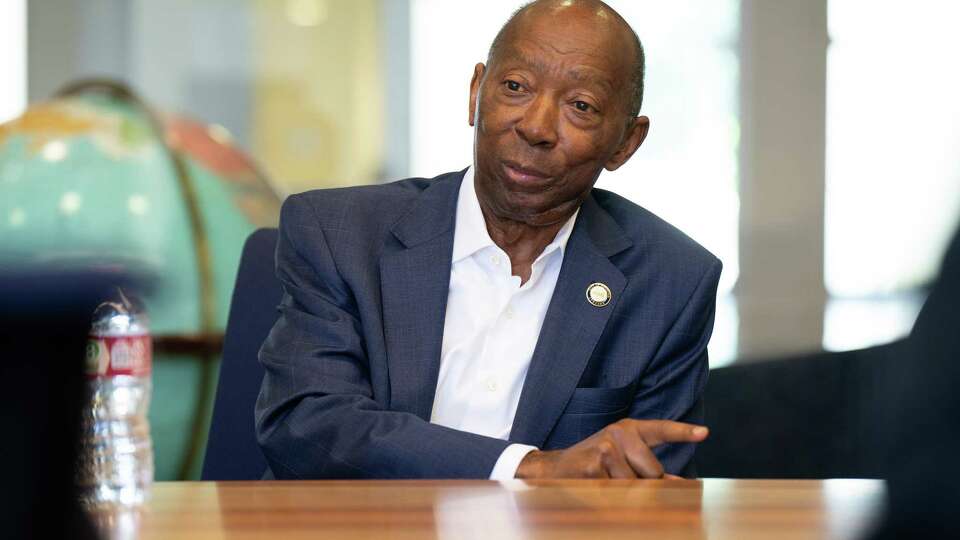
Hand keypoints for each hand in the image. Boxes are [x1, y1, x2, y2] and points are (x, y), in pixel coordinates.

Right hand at [515, 419, 707, 478]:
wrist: (553, 468)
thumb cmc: (594, 466)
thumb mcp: (623, 461)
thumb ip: (650, 470)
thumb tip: (681, 485)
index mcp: (630, 430)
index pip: (661, 430)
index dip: (683, 432)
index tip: (704, 433)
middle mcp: (620, 432)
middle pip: (654, 472)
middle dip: (642, 485)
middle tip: (617, 478)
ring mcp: (607, 445)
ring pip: (637, 485)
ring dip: (624, 493)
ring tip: (604, 482)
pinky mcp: (597, 461)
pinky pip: (619, 491)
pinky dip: (611, 496)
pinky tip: (595, 485)